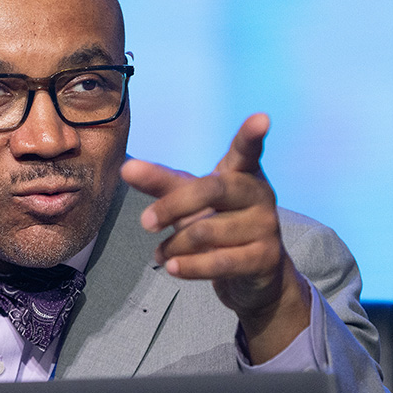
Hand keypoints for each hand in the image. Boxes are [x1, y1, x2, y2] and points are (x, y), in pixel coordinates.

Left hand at [119, 113, 310, 362]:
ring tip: (161, 253)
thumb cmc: (216, 224)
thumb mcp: (188, 200)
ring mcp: (266, 226)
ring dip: (174, 245)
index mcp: (242, 173)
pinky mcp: (264, 258)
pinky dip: (189, 266)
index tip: (261, 118)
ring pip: (206, 231)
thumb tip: (126, 167)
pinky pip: (219, 262)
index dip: (251, 135)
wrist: (252, 273)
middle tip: (144, 222)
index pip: (247, 150)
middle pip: (211, 189)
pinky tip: (172, 267)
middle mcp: (259, 194)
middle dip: (172, 206)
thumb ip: (161, 183)